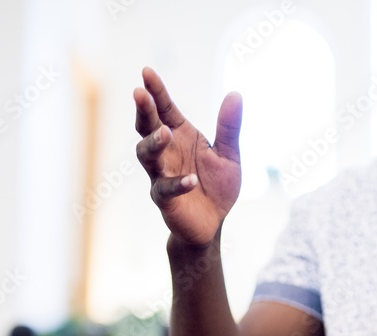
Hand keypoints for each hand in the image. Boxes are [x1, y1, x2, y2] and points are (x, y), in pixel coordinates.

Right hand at [134, 67, 242, 247]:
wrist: (213, 223)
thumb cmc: (217, 186)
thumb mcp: (229, 154)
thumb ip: (230, 128)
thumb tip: (236, 94)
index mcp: (180, 136)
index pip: (164, 108)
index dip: (156, 91)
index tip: (147, 71)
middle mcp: (166, 152)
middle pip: (147, 127)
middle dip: (144, 110)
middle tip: (140, 94)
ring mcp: (161, 175)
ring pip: (147, 156)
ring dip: (153, 142)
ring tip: (165, 132)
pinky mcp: (165, 199)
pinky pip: (165, 189)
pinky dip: (177, 184)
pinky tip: (191, 180)